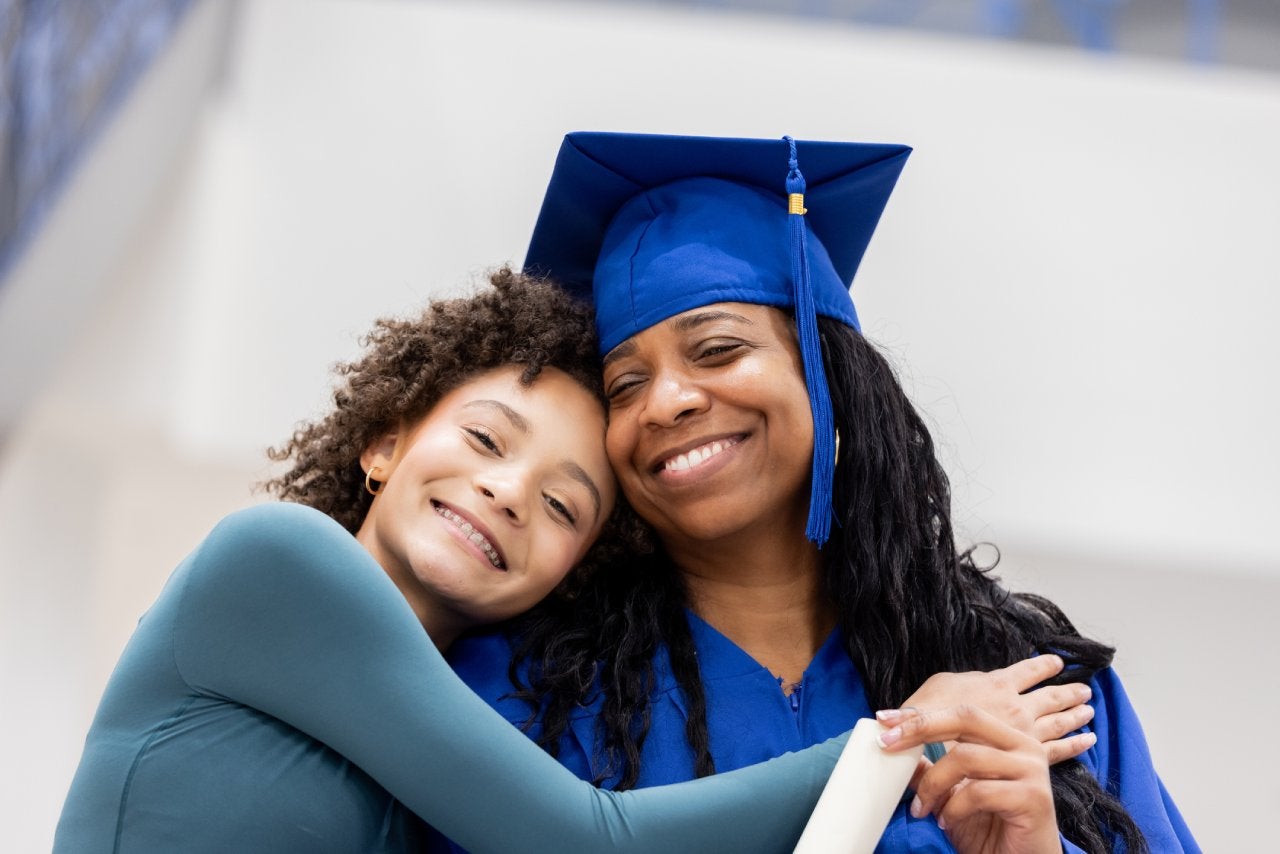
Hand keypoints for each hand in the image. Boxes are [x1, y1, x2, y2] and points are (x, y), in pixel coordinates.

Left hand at [880, 704, 1072, 853]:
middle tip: (887, 744)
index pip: (962, 714)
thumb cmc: (989, 831)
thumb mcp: (951, 796)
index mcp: (1008, 740)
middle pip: (966, 718)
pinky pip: (978, 792)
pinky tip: (946, 822)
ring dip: (933, 783)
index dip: (921, 715)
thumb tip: (895, 746)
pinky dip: (952, 808)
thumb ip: (932, 771)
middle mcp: (1024, 748)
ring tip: (923, 808)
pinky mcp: (1033, 798)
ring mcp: (1032, 771)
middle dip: (921, 728)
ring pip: (966, 757)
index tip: (884, 719)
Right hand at [897, 655, 1094, 763]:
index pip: (1026, 671)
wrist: (930, 753)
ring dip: (1075, 714)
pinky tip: (1087, 741)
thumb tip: (977, 682)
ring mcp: (1024, 733)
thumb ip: (964, 684)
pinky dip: (1075, 744)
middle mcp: (1016, 707)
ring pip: (1059, 722)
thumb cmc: (930, 716)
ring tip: (1089, 709)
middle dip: (1069, 692)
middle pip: (1050, 697)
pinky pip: (1058, 751)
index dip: (1043, 666)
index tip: (1057, 662)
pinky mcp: (1026, 758)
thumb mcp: (938, 687)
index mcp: (997, 686)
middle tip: (1085, 690)